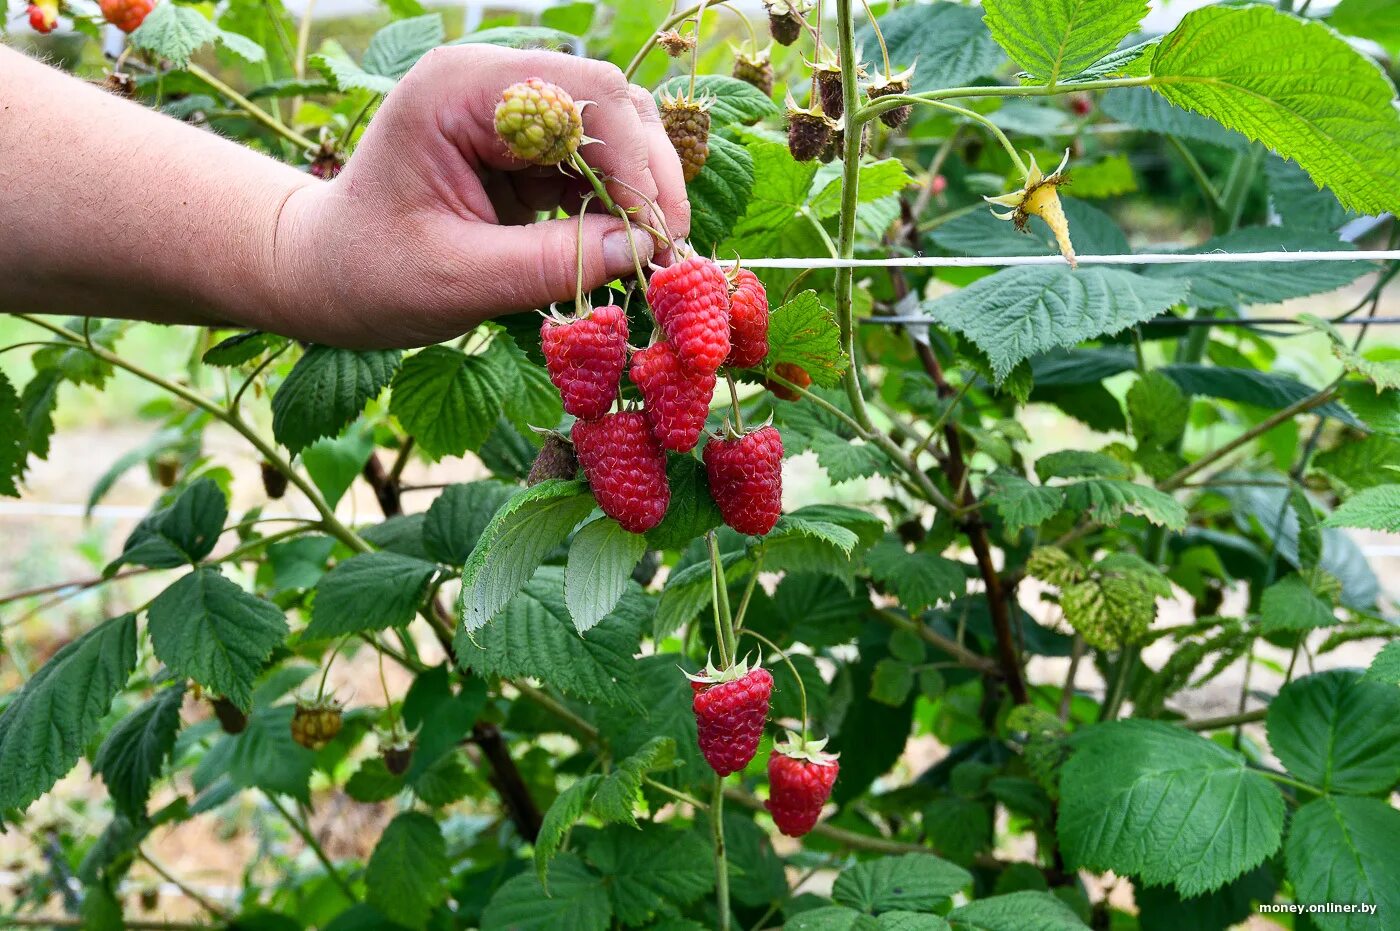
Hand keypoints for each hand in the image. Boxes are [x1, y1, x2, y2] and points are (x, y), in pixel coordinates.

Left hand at [273, 44, 690, 347]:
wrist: (324, 274)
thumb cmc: (370, 274)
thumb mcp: (456, 281)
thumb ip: (547, 264)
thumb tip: (640, 250)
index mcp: (459, 91)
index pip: (579, 94)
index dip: (633, 161)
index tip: (655, 235)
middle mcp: (491, 82)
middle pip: (608, 101)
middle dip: (649, 175)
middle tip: (669, 251)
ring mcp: (510, 111)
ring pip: (613, 130)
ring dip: (641, 191)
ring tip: (652, 257)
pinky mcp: (524, 147)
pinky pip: (594, 163)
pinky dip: (618, 206)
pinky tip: (624, 250)